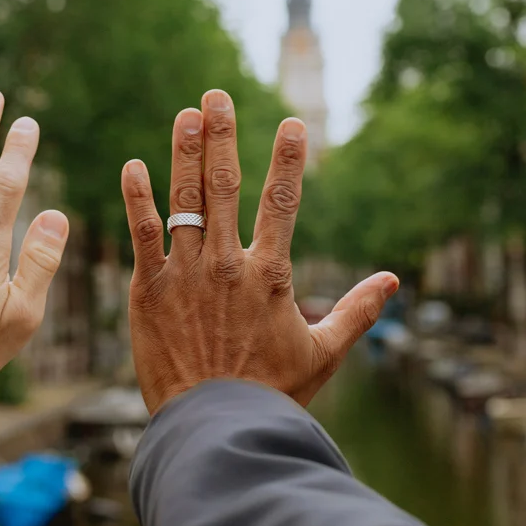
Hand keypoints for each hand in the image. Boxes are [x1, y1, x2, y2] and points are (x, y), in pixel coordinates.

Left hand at [121, 89, 397, 413]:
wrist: (216, 429)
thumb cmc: (272, 396)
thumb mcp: (323, 354)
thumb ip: (356, 312)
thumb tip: (393, 282)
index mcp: (270, 274)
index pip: (283, 201)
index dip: (287, 159)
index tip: (291, 123)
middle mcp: (227, 264)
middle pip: (225, 186)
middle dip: (222, 136)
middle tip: (217, 96)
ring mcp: (185, 274)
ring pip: (184, 200)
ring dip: (184, 153)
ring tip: (185, 114)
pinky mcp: (148, 291)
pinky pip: (143, 235)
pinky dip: (137, 199)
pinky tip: (133, 165)